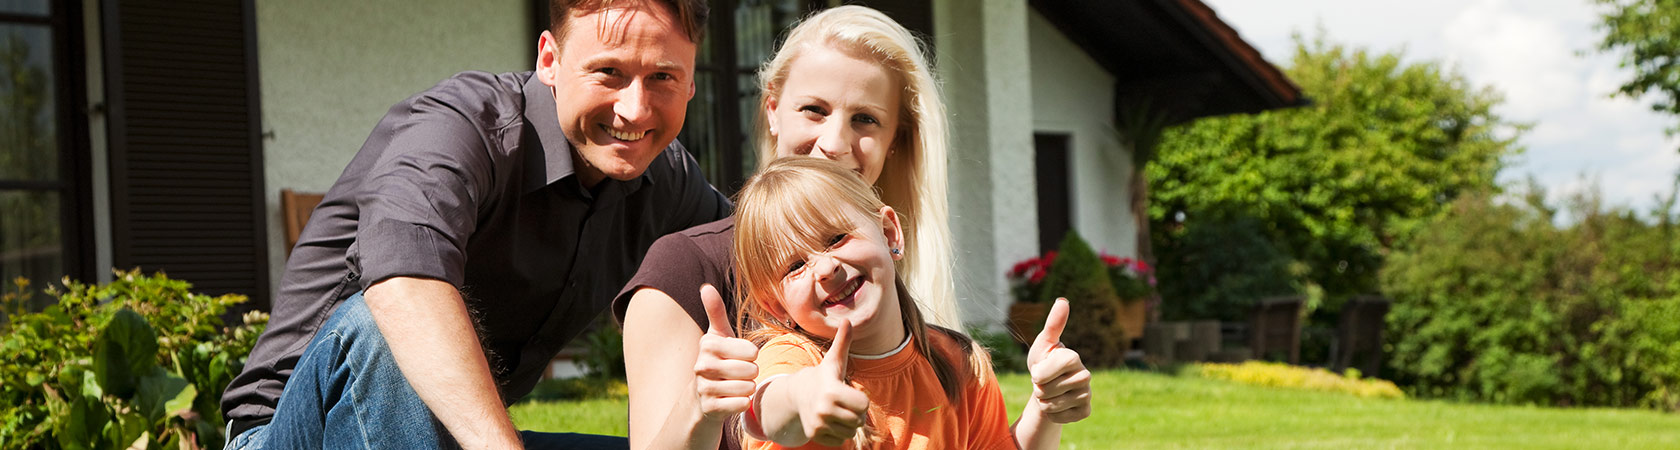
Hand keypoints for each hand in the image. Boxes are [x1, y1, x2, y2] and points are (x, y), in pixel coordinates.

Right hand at [693, 284, 759, 421]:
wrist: (701, 399)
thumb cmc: (717, 361)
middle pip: (751, 370)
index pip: (751, 351)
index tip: (740, 357)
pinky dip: (743, 403)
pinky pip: (742, 404)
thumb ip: (715, 312)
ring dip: (748, 388)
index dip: (751, 356)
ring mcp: (704, 388)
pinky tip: (733, 400)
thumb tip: (706, 287)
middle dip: (751, 373)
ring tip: (736, 386)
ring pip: (747, 388)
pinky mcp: (709, 408)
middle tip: (739, 374)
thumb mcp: (717, 337)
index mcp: (708, 345)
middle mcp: (702, 365)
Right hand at [790, 322, 869, 446]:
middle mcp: (823, 409)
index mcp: (831, 390)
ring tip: (837, 411)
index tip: (850, 392)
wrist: (797, 394)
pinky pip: (841, 441)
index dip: (860, 399)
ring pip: (851, 432)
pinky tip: (829, 421)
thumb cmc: (823, 376)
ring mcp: (818, 424)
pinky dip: (839, 433)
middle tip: (843, 403)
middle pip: (859, 420)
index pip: (864, 405)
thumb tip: (848, 320)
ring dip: (848, 424)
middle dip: (855, 413)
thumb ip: (843, 342)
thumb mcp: (833, 360)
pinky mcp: (814, 435)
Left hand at [1027, 298, 1092, 422]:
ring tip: (1050, 392)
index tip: (1038, 370)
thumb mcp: (1043, 343)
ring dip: (1044, 402)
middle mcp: (1085, 375)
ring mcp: (1087, 394)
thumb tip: (1063, 300)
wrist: (1050, 387)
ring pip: (1052, 405)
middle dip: (1038, 389)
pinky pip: (1059, 417)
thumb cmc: (1044, 361)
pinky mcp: (1085, 411)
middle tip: (1045, 382)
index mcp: (1073, 357)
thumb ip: (1053, 324)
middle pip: (1046, 390)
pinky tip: (1058, 405)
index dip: (1037, 374)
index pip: (1045, 373)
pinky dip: (1052, 414)